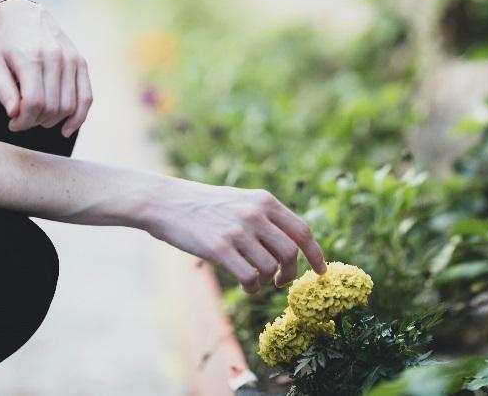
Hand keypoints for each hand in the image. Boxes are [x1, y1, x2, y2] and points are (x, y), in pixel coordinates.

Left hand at [0, 0, 93, 136]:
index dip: (23, 121)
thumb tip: (15, 114)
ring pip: (69, 105)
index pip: (34, 102)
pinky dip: (79, 117)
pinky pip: (87, 96)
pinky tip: (67, 129)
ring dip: (53, 121)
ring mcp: (71, 59)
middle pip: (52, 107)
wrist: (25, 16)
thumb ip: (4, 91)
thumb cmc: (7, 46)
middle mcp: (55, 57)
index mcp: (31, 57)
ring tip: (38, 119)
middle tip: (23, 121)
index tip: (13, 124)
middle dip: (36, 122)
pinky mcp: (81, 62)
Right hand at [142, 177, 326, 293]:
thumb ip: (265, 217)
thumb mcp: (239, 200)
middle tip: (280, 282)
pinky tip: (244, 283)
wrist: (165, 202)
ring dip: (267, 282)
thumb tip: (291, 245)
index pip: (302, 230)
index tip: (321, 271)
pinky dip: (252, 287)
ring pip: (270, 268)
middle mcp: (254, 214)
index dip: (315, 254)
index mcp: (263, 200)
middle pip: (290, 252)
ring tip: (255, 281)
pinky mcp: (219, 249)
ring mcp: (237, 231)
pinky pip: (249, 277)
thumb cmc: (203, 205)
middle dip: (290, 273)